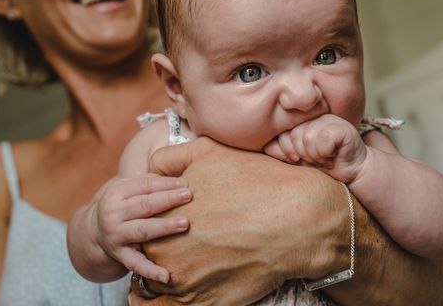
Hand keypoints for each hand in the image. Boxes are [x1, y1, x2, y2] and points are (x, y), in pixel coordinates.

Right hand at [92, 173, 191, 281]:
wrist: (94, 231)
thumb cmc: (123, 204)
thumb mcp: (128, 188)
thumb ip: (151, 181)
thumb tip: (180, 179)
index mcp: (117, 193)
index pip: (144, 185)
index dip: (165, 183)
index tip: (185, 183)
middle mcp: (113, 214)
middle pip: (144, 205)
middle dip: (167, 199)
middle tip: (188, 195)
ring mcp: (116, 235)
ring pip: (143, 230)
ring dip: (164, 227)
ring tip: (185, 223)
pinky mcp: (120, 255)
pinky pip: (136, 263)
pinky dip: (151, 270)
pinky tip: (166, 275)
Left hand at [131, 137, 350, 304]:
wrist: (298, 218)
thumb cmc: (256, 182)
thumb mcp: (209, 152)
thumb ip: (170, 158)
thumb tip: (151, 170)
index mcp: (162, 216)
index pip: (144, 225)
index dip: (158, 222)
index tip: (173, 222)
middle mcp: (166, 251)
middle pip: (149, 255)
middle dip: (160, 249)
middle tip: (187, 242)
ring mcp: (184, 282)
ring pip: (156, 286)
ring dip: (164, 278)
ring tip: (188, 266)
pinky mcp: (205, 303)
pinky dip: (165, 304)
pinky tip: (181, 290)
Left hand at [264, 114, 366, 183]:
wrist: (353, 171)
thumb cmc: (326, 164)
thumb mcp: (298, 159)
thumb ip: (282, 151)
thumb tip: (265, 146)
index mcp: (302, 121)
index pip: (282, 134)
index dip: (290, 151)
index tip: (303, 157)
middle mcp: (314, 116)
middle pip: (293, 136)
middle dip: (303, 155)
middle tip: (318, 158)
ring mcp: (328, 119)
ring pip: (306, 139)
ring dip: (316, 156)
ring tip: (326, 157)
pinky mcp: (341, 127)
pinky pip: (322, 141)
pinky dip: (326, 153)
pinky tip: (334, 154)